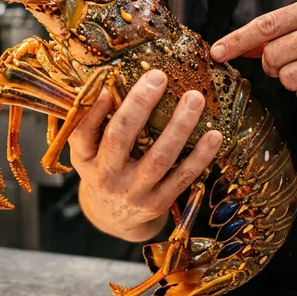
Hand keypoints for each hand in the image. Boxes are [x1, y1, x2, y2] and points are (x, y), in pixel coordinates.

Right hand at [68, 70, 221, 240]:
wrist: (116, 218)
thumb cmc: (104, 169)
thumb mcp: (89, 151)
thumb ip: (95, 122)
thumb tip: (110, 82)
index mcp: (84, 159)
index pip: (82, 132)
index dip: (94, 109)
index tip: (107, 85)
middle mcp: (105, 177)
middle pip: (121, 137)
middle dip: (140, 105)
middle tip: (159, 77)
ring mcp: (133, 193)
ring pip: (159, 157)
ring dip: (179, 125)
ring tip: (195, 97)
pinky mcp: (158, 203)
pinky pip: (183, 177)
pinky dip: (200, 156)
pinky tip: (214, 134)